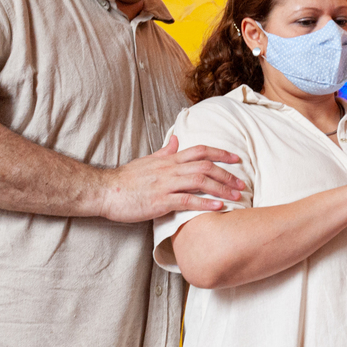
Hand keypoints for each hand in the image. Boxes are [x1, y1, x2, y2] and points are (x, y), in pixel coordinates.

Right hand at [99, 135, 244, 222]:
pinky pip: (187, 201)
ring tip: (236, 196)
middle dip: (227, 174)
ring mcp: (165, 185)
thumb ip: (165, 152)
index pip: (200, 151)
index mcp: (168, 160)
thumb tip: (177, 139)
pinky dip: (205, 203)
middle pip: (205, 166)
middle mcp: (170, 169)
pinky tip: (219, 207)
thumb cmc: (125, 180)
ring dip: (221, 188)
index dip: (221, 153)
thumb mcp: (147, 161)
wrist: (104, 191)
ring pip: (200, 181)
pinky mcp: (159, 201)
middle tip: (242, 184)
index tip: (237, 159)